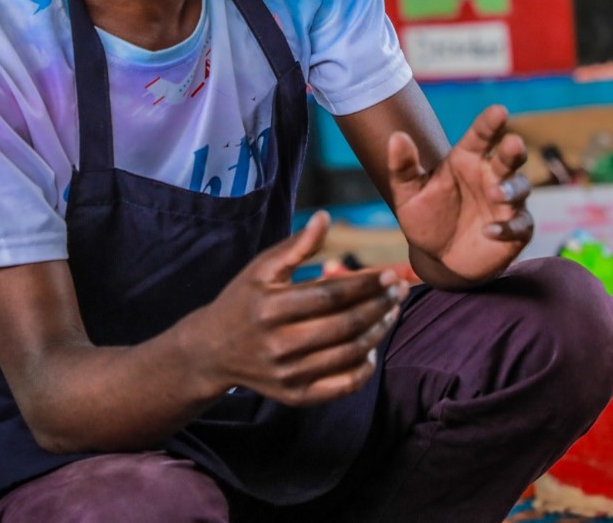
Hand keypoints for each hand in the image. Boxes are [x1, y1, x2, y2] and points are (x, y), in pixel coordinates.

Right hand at [179, 212, 407, 406]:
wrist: (212, 351)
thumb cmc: (243, 300)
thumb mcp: (261, 269)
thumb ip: (296, 246)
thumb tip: (326, 217)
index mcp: (269, 307)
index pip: (330, 295)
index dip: (365, 284)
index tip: (389, 274)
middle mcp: (278, 344)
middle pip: (344, 326)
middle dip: (379, 306)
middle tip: (399, 291)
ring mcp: (287, 374)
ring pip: (348, 354)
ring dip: (378, 333)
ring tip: (391, 313)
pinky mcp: (295, 396)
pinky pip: (342, 385)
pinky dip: (363, 368)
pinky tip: (371, 348)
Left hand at [387, 104, 531, 285]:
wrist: (438, 259)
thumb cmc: (426, 218)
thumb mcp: (408, 193)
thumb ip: (402, 167)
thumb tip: (395, 137)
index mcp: (466, 160)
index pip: (481, 135)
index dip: (490, 122)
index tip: (498, 111)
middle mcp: (490, 176)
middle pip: (509, 156)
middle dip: (513, 149)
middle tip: (512, 143)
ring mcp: (506, 203)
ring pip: (520, 187)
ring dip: (511, 189)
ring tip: (496, 194)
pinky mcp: (515, 229)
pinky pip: (520, 225)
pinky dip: (508, 227)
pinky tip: (489, 231)